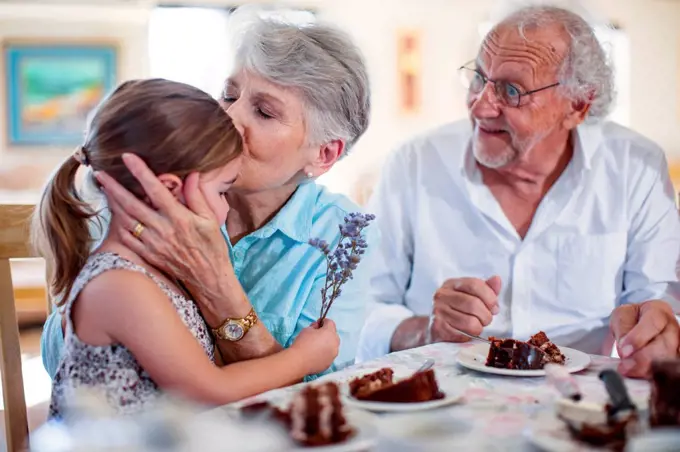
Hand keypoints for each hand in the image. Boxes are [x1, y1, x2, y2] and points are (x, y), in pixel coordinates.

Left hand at [94, 153, 241, 321]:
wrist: (209, 278)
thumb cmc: (213, 247)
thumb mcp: (210, 220)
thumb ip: (197, 197)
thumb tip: (192, 175)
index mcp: (179, 218)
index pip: (156, 190)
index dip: (140, 172)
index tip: (128, 157)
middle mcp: (163, 230)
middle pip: (132, 204)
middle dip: (114, 187)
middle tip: (100, 173)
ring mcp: (153, 244)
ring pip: (126, 220)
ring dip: (113, 204)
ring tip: (104, 189)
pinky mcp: (149, 255)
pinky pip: (128, 238)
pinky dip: (119, 225)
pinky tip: (115, 215)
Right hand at [292, 319, 339, 374]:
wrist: (299, 361)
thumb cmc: (302, 343)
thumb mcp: (307, 329)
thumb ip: (315, 326)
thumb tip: (318, 327)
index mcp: (330, 333)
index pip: (330, 323)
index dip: (323, 322)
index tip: (317, 324)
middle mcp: (335, 343)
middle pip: (333, 334)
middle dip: (327, 333)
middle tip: (317, 335)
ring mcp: (333, 354)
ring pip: (332, 345)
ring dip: (327, 344)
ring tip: (316, 347)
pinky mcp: (330, 362)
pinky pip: (329, 355)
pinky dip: (325, 353)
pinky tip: (316, 355)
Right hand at [429, 275, 500, 342]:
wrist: (434, 327)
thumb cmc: (456, 310)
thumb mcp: (470, 296)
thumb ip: (485, 289)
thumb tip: (497, 280)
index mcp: (452, 284)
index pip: (475, 284)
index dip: (490, 297)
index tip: (494, 307)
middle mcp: (442, 295)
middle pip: (473, 304)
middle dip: (486, 316)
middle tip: (485, 320)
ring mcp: (438, 311)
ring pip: (470, 322)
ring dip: (478, 328)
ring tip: (475, 327)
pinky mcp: (437, 327)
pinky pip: (462, 334)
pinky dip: (468, 336)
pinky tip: (465, 333)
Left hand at [610, 300, 679, 378]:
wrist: (638, 324)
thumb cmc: (631, 318)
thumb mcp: (621, 316)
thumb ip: (623, 329)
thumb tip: (625, 349)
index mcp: (658, 311)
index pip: (652, 323)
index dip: (638, 338)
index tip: (624, 351)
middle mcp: (672, 327)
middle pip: (664, 344)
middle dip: (642, 358)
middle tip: (625, 367)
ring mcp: (677, 344)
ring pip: (668, 359)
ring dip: (647, 368)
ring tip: (629, 371)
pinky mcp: (674, 358)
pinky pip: (667, 369)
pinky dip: (652, 374)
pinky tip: (640, 375)